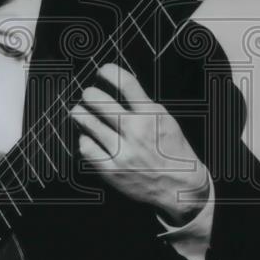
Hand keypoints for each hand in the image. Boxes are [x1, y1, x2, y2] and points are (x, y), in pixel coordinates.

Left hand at [71, 63, 210, 224]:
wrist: (180, 187)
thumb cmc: (173, 151)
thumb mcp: (166, 120)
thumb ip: (143, 105)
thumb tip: (118, 86)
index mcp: (151, 115)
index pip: (125, 82)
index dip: (109, 71)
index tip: (103, 71)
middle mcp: (136, 131)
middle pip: (99, 101)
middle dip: (89, 94)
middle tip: (88, 95)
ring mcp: (122, 152)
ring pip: (88, 123)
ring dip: (80, 113)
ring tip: (79, 112)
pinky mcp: (112, 171)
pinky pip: (86, 148)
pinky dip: (84, 140)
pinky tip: (88, 137)